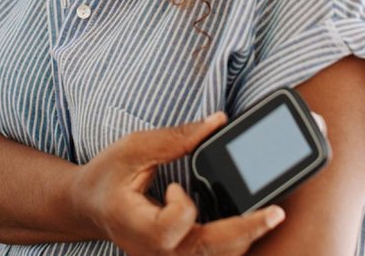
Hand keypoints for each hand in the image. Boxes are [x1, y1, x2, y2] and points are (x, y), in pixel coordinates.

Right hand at [69, 111, 286, 254]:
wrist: (88, 207)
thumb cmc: (106, 177)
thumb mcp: (133, 148)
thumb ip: (175, 138)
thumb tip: (217, 122)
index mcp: (136, 227)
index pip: (171, 230)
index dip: (181, 207)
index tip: (176, 186)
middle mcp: (154, 252)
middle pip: (207, 251)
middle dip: (245, 231)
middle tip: (277, 212)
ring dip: (243, 237)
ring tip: (269, 215)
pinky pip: (211, 255)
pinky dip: (232, 240)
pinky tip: (249, 221)